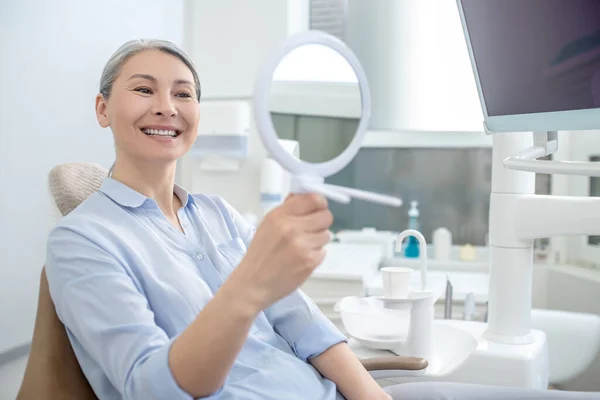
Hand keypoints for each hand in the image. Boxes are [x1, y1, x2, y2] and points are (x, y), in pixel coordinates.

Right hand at [231, 193, 332, 310]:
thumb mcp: (268, 224)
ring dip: (318, 240)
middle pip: (326, 216)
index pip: (313, 199)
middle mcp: (291, 228)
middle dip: (321, 222)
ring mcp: (302, 245)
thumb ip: (288, 209)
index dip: (320, 204)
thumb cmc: (260, 254)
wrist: (253, 283)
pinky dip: (316, 255)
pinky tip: (301, 258)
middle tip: (311, 230)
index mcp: (279, 215)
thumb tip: (307, 198)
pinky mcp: (309, 261)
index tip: (318, 208)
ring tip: (302, 247)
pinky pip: (324, 252)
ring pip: (326, 234)